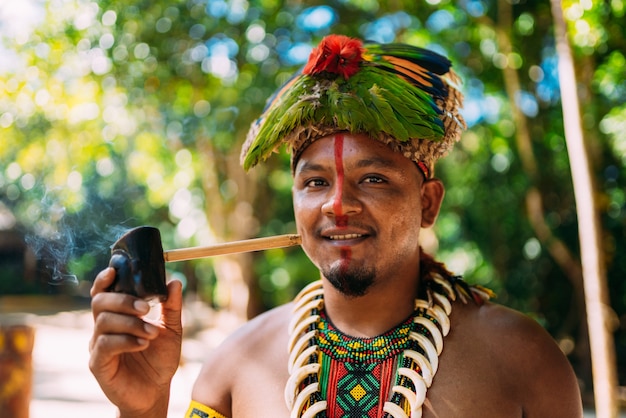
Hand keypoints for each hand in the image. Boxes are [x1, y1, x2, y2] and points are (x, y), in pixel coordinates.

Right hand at [89, 267, 182, 417]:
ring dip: (131, 323)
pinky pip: (105, 345)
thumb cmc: (160, 358)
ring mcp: (97, 345)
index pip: (103, 292)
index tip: (115, 271)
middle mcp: (103, 328)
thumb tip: (175, 281)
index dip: (104, 279)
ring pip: (103, 322)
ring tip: (152, 333)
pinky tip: (143, 344)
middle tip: (147, 308)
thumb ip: (172, 306)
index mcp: (117, 315)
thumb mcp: (172, 329)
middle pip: (100, 302)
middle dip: (123, 301)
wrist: (156, 391)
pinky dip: (126, 340)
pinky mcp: (98, 364)